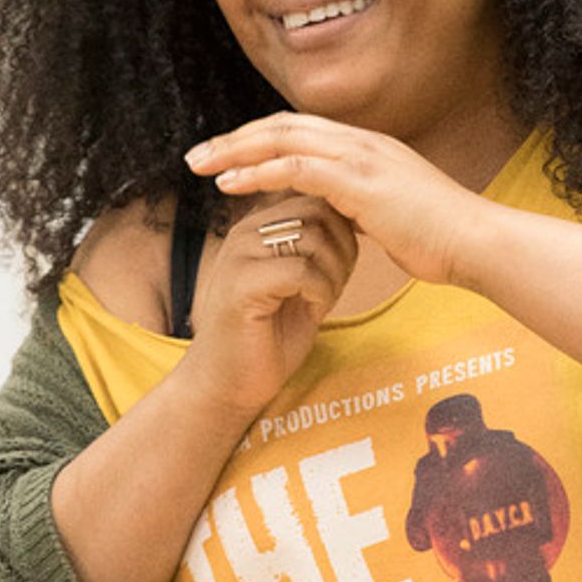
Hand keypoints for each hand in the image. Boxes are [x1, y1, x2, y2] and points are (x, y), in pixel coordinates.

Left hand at [185, 114, 484, 285]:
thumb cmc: (441, 238)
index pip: (302, 130)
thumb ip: (363, 206)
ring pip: (282, 139)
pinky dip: (258, 173)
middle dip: (236, 139)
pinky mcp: (359, 181)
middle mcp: (361, 142)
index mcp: (369, 147)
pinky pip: (296, 168)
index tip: (228, 157)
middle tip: (197, 156)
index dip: (260, 140)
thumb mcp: (393, 215)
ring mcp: (361, 157)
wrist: (476, 243)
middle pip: (283, 125)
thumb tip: (341, 214)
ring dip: (235, 151)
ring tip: (200, 166)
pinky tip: (231, 185)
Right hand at [185, 191, 357, 420]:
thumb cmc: (268, 338)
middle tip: (337, 284)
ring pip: (312, 237)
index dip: (343, 230)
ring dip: (334, 272)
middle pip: (317, 210)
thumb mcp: (299, 285)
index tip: (341, 268)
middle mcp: (245, 232)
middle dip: (343, 247)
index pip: (315, 198)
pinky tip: (315, 311)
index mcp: (257, 226)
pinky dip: (321, 291)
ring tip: (324, 299)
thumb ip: (317, 251)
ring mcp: (240, 256)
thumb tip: (354, 221)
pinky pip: (301, 270)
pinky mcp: (241, 285)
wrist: (227, 384)